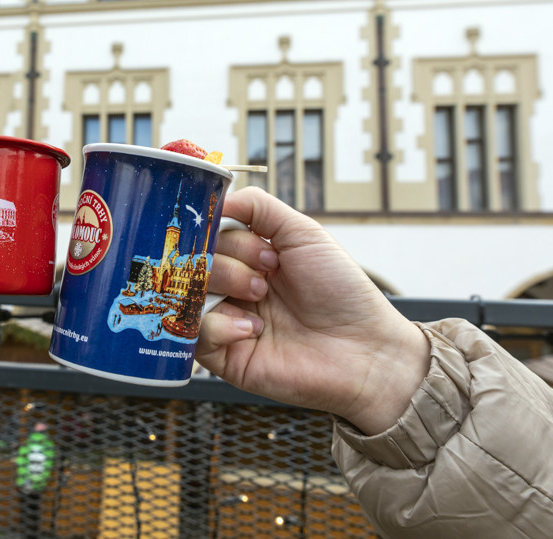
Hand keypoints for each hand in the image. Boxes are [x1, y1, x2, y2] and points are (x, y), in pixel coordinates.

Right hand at [199, 187, 429, 434]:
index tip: (253, 238)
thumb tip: (219, 197)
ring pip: (188, 292)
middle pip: (195, 260)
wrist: (364, 349)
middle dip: (229, 259)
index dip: (222, 232)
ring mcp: (227, 320)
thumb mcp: (303, 233)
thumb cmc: (342, 292)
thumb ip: (258, 207)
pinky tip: (252, 329)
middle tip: (267, 271)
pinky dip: (219, 325)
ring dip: (225, 286)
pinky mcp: (224, 356)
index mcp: (249, 257)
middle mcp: (234, 286)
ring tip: (260, 296)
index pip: (210, 234)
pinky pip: (195, 333)